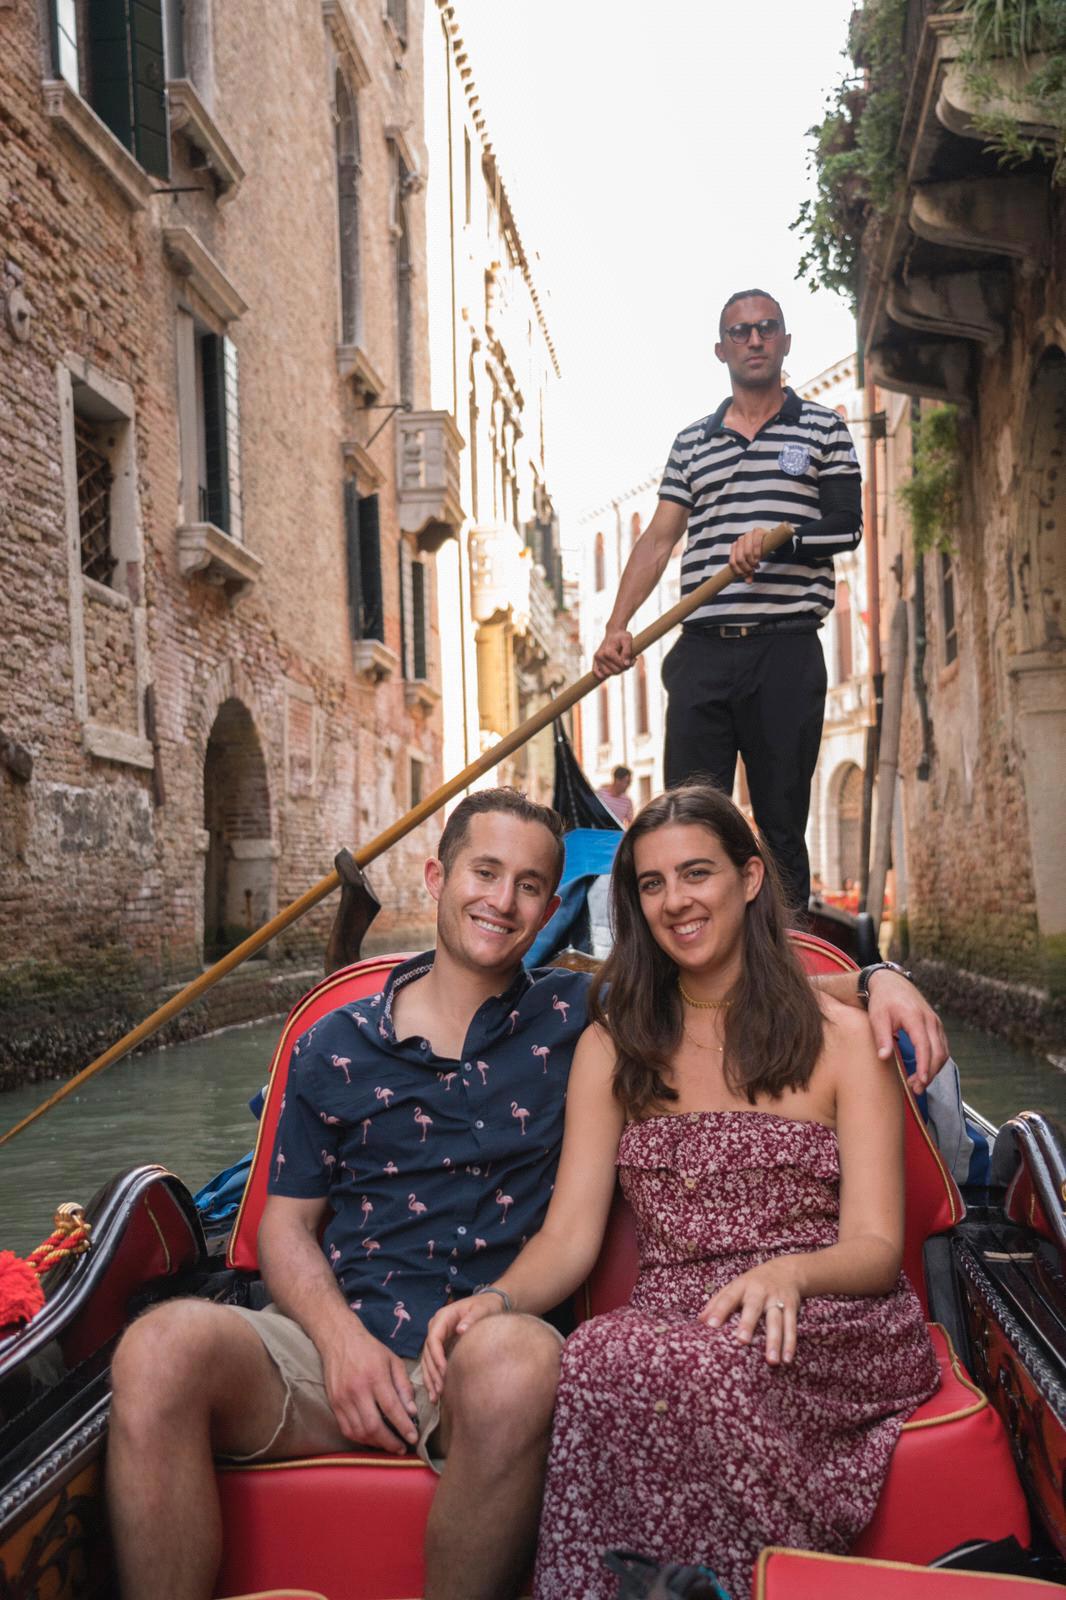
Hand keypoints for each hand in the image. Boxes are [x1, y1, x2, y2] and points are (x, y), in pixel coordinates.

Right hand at [319, 1324, 419, 1453]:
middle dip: (390, 1442)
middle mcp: (357, 1390)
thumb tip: (412, 1412)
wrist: (339, 1339)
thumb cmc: (369, 1349)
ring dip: (376, 1443)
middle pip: (374, 1426)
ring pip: (359, 1432)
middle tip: (401, 1448)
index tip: (413, 1439)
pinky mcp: (333, 1404)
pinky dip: (361, 1438)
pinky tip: (372, 1438)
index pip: (391, 1409)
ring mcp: (342, 1399)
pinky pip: (347, 1429)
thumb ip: (404, 1386)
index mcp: (375, 1376)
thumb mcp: (393, 1361)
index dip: (404, 1427)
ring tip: (389, 1445)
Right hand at [422, 1293, 505, 1402]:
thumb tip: (461, 1330)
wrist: (489, 1304)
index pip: (433, 1338)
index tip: (443, 1371)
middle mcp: (436, 1327)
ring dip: (430, 1379)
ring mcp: (437, 1337)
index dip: (436, 1356)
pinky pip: (433, 1363)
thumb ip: (471, 1318)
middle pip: (428, 1352)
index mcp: (442, 1317)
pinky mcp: (441, 1347)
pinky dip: (433, 1378)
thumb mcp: (481, 1309)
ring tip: (434, 1398)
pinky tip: (435, 1394)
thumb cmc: (485, 1306)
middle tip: (439, 1390)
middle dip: (432, 1372)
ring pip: (427, 1361)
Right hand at [593, 627, 633, 678]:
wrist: (613, 633)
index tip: (633, 659)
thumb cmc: (622, 636)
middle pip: (615, 671)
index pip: (621, 665)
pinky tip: (610, 668)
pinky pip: (597, 674)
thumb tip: (626, 664)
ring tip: (620, 663)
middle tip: (628, 660)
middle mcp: (600, 656)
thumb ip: (628, 652)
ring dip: (616, 671)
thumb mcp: (628, 640)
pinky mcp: (595, 661)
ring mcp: (597, 659)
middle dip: (623, 667)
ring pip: (608, 674)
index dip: (629, 664)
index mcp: (608, 651)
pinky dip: (603, 674)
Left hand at [698, 1259, 801, 1364]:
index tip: (711, 1325)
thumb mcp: (734, 1287)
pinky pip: (791, 1326)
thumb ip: (717, 1303)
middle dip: (748, 1324)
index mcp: (742, 1286)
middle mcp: (759, 1291)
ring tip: (772, 1361)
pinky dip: (790, 1343)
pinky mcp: (791, 1307)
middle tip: (742, 1341)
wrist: (785, 1270)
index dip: (719, 1310)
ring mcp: (777, 1299)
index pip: (728, 1298)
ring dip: (774, 1341)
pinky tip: (787, 1359)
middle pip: (753, 1307)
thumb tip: (700, 1321)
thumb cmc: (752, 1284)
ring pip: (776, 1321)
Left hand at [728, 528, 768, 582]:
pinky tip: (760, 558)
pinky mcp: (758, 531)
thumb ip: (749, 571)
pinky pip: (756, 544)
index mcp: (735, 546)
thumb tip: (748, 582)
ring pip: (747, 552)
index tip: (746, 575)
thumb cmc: (758, 552)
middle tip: (753, 570)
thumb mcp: (752, 562)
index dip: (739, 571)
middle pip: (739, 559)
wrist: (769, 539)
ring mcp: (748, 534)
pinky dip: (757, 553)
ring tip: (757, 565)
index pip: (732, 562)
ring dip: (752, 561)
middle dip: (747, 568)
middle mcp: (740, 539)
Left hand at [867, 969, 948, 1089]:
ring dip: (934, 1070)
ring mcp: (936, 1023)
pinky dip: (936, 1061)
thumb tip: (884, 1058)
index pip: (924, 1046)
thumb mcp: (877, 1017)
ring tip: (918, 1084)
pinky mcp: (936, 1026)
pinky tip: (924, 1072)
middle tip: (916, 1089)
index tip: (921, 1081)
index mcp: (916, 1017)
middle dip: (930, 1073)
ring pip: (943, 1052)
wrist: (891, 983)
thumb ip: (882, 1037)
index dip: (924, 1065)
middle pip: (938, 1052)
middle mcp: (930, 1020)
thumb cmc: (882, 1001)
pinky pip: (942, 1047)